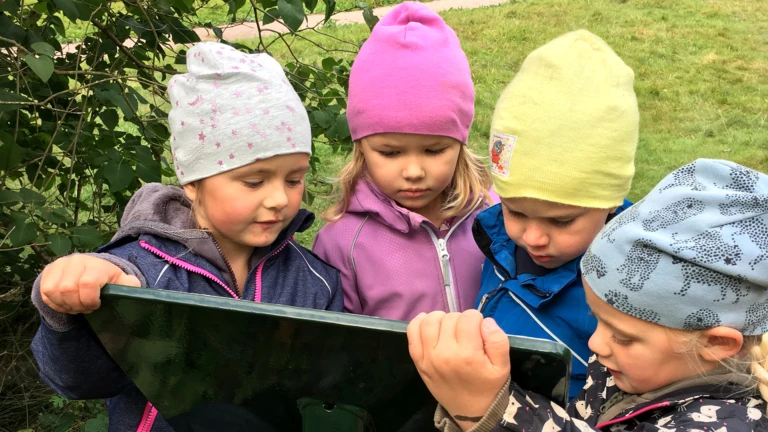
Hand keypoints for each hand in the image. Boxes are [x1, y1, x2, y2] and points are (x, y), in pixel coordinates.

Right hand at [40, 255, 140, 313]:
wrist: (89, 267)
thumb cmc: (106, 277)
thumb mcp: (121, 280)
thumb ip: (129, 285)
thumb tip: (133, 284)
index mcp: (96, 264)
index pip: (87, 283)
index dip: (90, 300)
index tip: (96, 305)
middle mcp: (76, 261)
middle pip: (67, 290)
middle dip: (77, 305)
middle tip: (85, 308)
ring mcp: (59, 265)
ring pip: (53, 292)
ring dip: (65, 305)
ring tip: (76, 306)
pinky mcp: (48, 272)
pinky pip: (45, 293)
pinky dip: (55, 303)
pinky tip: (66, 304)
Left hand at [407, 310, 509, 429]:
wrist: (469, 410)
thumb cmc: (487, 386)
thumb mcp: (503, 366)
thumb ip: (498, 341)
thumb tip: (486, 321)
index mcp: (467, 355)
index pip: (468, 318)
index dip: (477, 319)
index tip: (479, 330)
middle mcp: (445, 354)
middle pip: (450, 318)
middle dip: (461, 320)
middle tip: (467, 333)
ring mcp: (428, 357)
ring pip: (430, 321)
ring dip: (442, 318)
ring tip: (450, 327)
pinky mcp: (418, 360)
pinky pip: (412, 332)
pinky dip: (419, 322)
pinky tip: (429, 322)